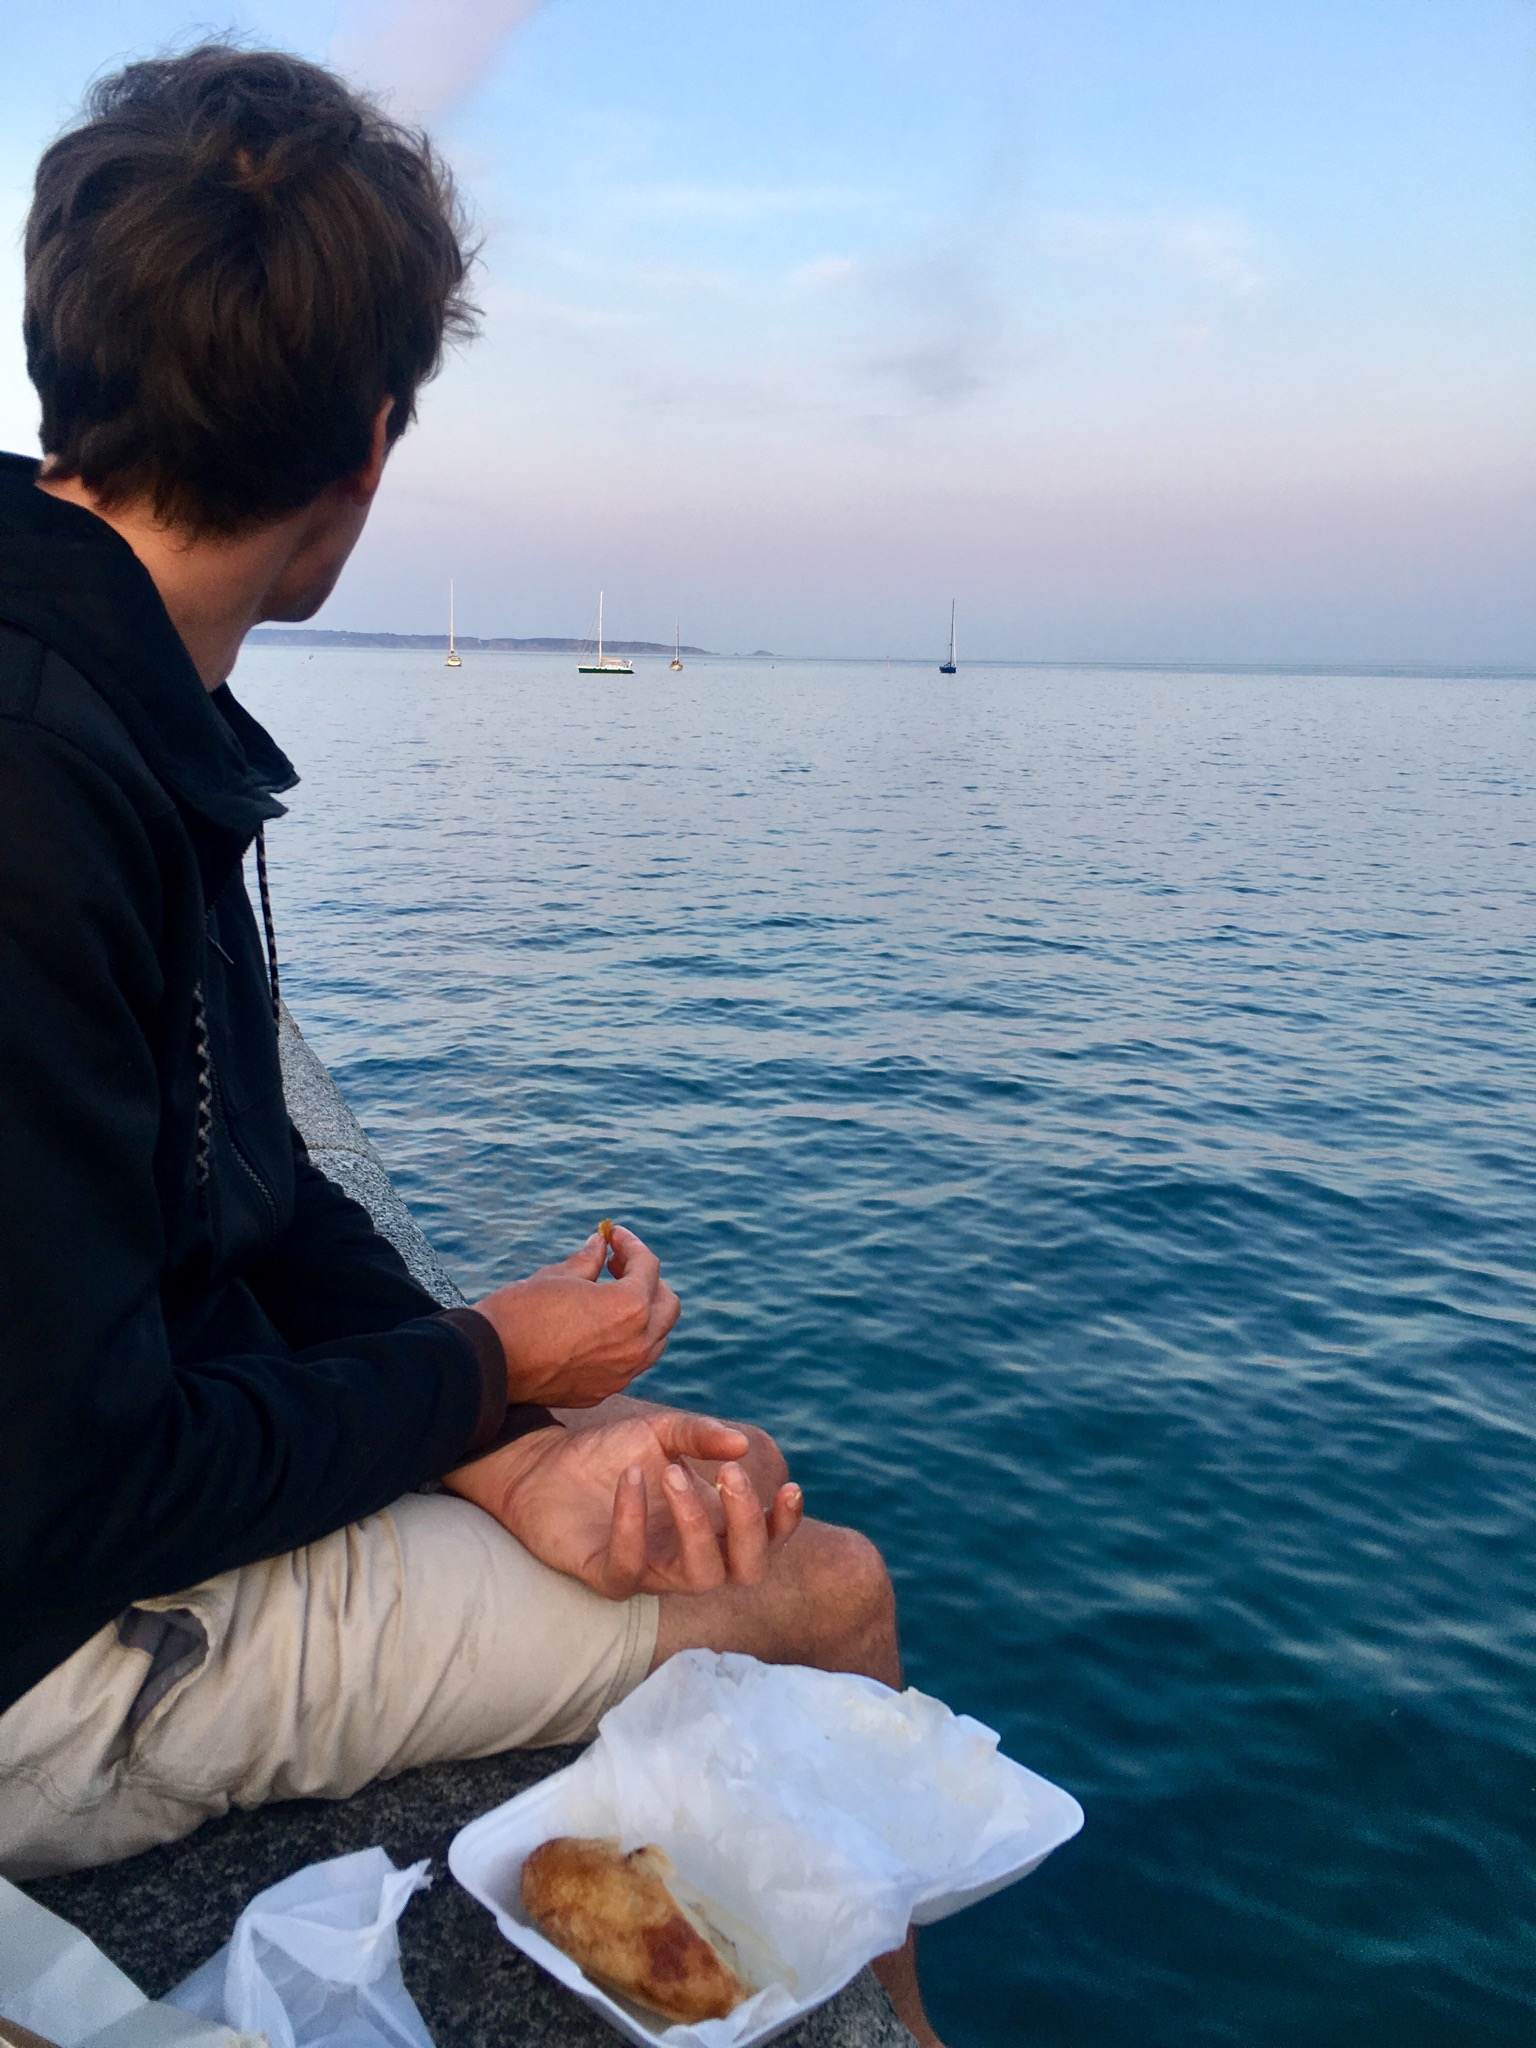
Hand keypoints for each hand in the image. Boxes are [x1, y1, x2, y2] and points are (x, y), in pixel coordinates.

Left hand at [443, 1409, 803, 1598]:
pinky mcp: (607, 1576)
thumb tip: (742, 1443)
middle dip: (747, 1524)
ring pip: (700, 1576)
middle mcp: (687, 1554)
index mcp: (710, 1523)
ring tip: (672, 1472)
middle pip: (745, 1568)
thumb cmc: (609, 1451)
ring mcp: (650, 1569)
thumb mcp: (660, 1431)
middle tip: (728, 1474)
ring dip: (696, 1524)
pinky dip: (633, 1522)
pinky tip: (630, 1478)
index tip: (789, 1487)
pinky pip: (631, 1566)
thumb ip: (700, 1434)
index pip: (763, 1541)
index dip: (784, 1525)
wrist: (542, 1462)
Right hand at [471, 1224, 679, 1407]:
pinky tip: (599, 1330)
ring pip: (655, 1339)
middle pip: (667, 1305)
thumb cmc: (520, 1312)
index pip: (648, 1267)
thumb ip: (588, 1261)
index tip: (613, 1236)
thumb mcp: (557, 1276)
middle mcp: (637, 1343)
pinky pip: (631, 1363)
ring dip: (643, 1314)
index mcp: (630, 1307)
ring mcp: (623, 1372)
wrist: (489, 1363)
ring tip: (612, 1297)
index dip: (631, 1245)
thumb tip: (600, 1245)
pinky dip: (626, 1342)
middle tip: (617, 1266)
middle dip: (649, 1281)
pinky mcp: (605, 1390)